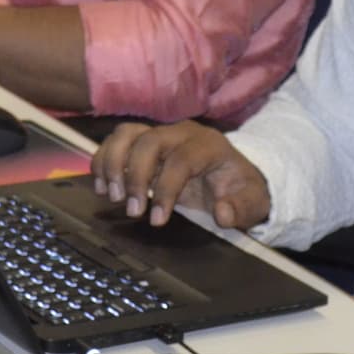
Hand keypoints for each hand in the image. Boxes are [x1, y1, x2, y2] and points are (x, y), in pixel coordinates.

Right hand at [90, 120, 270, 230]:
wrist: (233, 174)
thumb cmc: (240, 188)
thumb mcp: (252, 202)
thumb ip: (241, 208)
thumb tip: (222, 212)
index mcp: (208, 145)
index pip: (181, 160)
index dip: (166, 190)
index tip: (157, 220)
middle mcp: (181, 133)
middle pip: (148, 142)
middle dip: (134, 176)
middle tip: (131, 210)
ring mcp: (160, 133)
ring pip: (127, 134)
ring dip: (112, 163)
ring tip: (109, 194)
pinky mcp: (143, 140)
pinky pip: (116, 140)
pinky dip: (103, 159)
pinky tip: (101, 185)